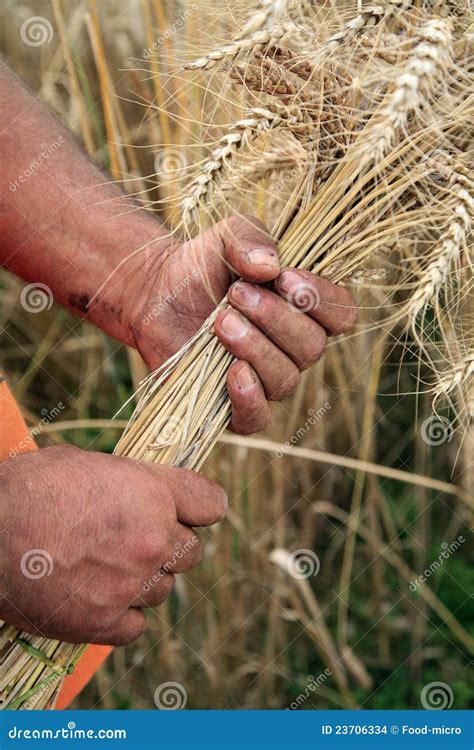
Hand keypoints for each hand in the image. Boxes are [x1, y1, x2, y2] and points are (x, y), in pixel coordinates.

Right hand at [0, 446, 226, 644]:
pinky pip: (136, 625)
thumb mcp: (91, 464)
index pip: (212, 504)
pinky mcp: (104, 623)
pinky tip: (96, 595)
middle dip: (169, 545)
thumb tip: (156, 494)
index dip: (199, 508)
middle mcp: (152, 541)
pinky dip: (121, 614)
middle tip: (134, 540)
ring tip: (104, 566)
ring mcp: (130, 585)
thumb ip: (137, 483)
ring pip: (163, 589)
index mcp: (152, 494)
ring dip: (143, 580)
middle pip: (192, 552)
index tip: (188, 512)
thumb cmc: (31, 489)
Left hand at [124, 216, 356, 433]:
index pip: (342, 315)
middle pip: (312, 347)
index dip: (322, 300)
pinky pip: (257, 418)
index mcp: (305, 309)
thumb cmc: (200, 266)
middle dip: (275, 318)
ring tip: (220, 321)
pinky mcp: (232, 405)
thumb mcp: (224, 237)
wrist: (154, 293)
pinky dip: (249, 398)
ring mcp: (265, 379)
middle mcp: (292, 348)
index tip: (284, 278)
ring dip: (255, 348)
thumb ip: (249, 238)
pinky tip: (231, 372)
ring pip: (285, 379)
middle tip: (235, 293)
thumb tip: (270, 266)